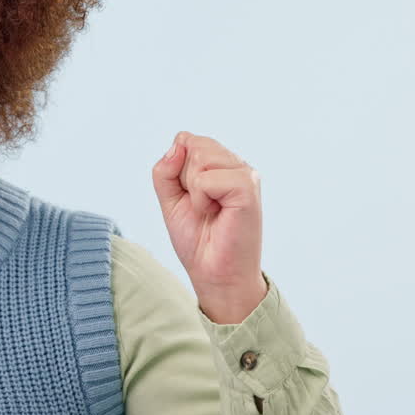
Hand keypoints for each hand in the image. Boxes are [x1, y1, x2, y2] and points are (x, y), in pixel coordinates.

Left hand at [152, 131, 267, 323]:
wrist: (214, 274)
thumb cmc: (197, 240)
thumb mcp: (170, 199)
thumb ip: (166, 169)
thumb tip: (179, 142)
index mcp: (221, 164)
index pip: (186, 140)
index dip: (177, 170)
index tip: (190, 198)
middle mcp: (236, 164)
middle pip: (193, 144)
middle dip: (184, 179)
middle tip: (201, 206)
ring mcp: (245, 174)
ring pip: (200, 156)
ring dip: (193, 190)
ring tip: (209, 210)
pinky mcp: (247, 187)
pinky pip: (206, 177)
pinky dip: (201, 198)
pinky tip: (215, 214)